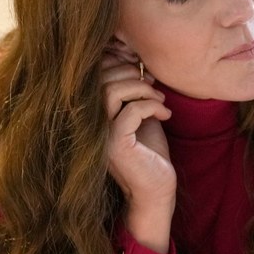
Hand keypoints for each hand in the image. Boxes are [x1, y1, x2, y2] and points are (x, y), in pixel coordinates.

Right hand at [103, 42, 174, 253]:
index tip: (144, 72)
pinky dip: (152, 105)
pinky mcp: (115, 145)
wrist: (156, 191)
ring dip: (141, 87)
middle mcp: (88, 123)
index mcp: (91, 113)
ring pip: (110, 91)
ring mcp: (99, 134)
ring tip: (159, 98)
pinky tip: (165, 115)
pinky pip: (131, 110)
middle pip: (99, 77)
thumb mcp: (141, 116)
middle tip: (153, 84)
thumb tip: (137, 63)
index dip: (118, 63)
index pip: (92, 74)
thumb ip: (133, 93)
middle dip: (131, 73)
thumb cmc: (150, 154)